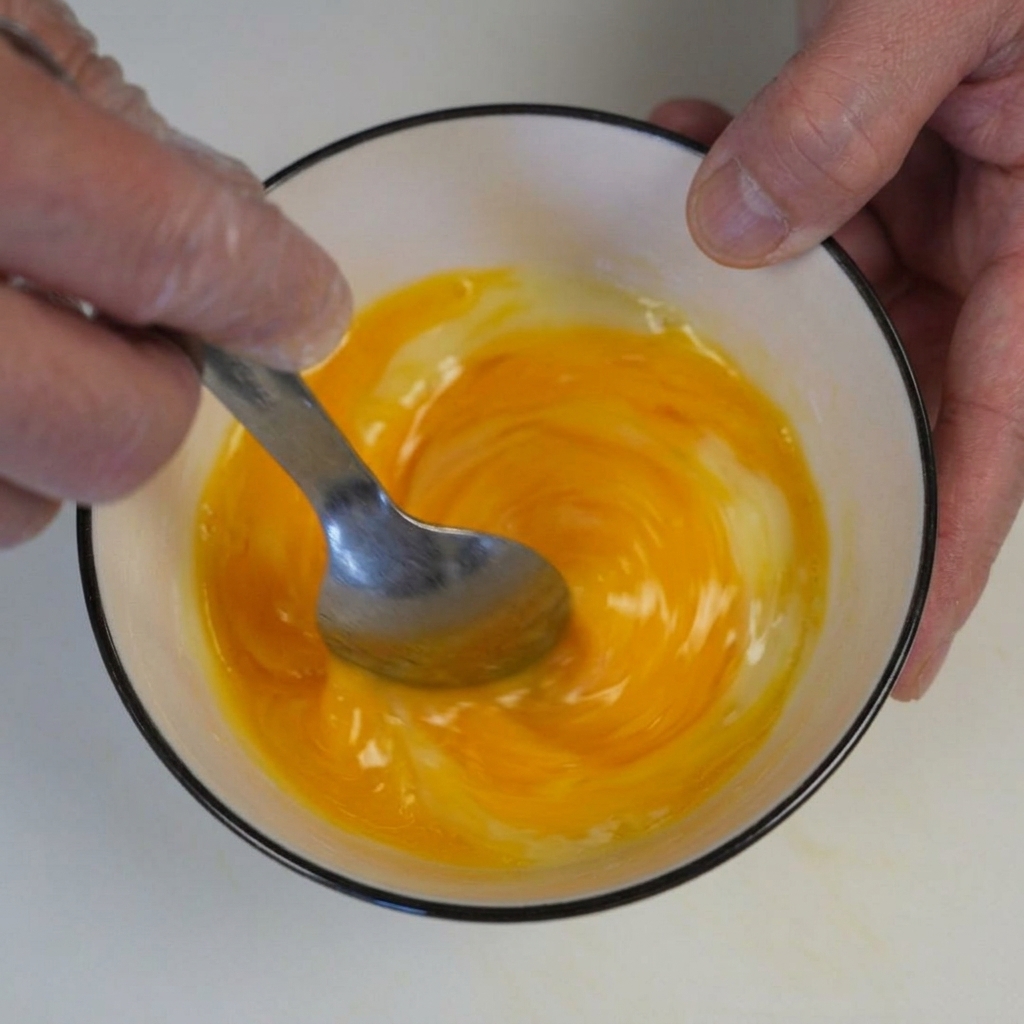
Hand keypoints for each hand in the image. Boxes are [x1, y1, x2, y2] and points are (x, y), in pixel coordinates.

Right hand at [0, 1, 349, 546]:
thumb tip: (223, 221)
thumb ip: (98, 115)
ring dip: (56, 444)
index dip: (263, 293)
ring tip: (22, 351)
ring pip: (19, 507)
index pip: (174, 252)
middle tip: (143, 340)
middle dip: (157, 399)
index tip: (299, 311)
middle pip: (112, 435)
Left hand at [653, 0, 1023, 698]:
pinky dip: (759, 178)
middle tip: (735, 475)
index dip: (956, 550)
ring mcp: (965, 176)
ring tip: (686, 227)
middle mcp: (1015, 218)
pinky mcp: (916, 132)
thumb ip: (848, 111)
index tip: (906, 648)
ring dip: (759, 266)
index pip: (1003, 433)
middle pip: (920, 376)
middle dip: (821, 408)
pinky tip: (696, 141)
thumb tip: (739, 229)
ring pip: (855, 285)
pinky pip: (834, 199)